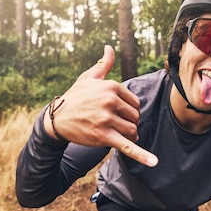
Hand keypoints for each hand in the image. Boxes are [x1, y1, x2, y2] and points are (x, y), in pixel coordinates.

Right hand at [44, 45, 158, 166]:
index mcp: (111, 86)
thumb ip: (103, 64)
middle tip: (115, 125)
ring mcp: (107, 119)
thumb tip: (110, 47)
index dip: (128, 111)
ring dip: (128, 136)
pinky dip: (142, 155)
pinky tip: (153, 162)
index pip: (134, 103)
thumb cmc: (74, 97)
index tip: (118, 114)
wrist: (57, 118)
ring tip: (116, 135)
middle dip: (129, 123)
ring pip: (132, 131)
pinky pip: (127, 146)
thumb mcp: (88, 78)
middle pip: (135, 117)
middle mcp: (110, 101)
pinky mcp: (104, 136)